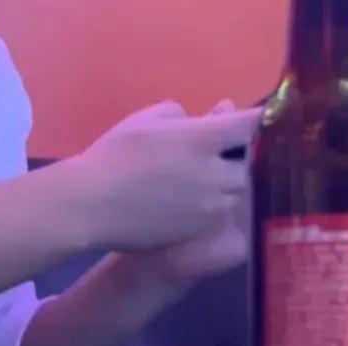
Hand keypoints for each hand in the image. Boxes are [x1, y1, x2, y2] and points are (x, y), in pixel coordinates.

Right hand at [71, 100, 259, 251]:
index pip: (248, 125)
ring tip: (202, 180)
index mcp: (204, 139)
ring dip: (224, 184)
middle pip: (246, 164)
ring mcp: (208, 205)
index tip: (254, 119)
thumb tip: (194, 120)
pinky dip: (209, 206)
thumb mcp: (143, 120)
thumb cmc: (113, 156)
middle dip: (237, 158)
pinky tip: (186, 201)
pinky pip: (216, 214)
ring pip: (233, 192)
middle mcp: (215, 173)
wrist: (92, 204)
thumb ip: (177, 114)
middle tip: (222, 154)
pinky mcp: (198, 229)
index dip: (255, 120)